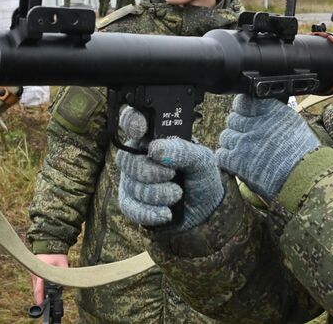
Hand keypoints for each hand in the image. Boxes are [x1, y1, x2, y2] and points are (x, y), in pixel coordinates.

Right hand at [32, 254, 67, 303]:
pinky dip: (41, 286)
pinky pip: (37, 283)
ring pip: (37, 287)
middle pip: (37, 290)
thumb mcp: (62, 263)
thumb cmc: (56, 254)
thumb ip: (64, 273)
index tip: (40, 306)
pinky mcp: (34, 273)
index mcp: (40, 273)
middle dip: (41, 298)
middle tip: (46, 304)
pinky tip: (47, 288)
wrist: (48, 244)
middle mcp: (34, 275)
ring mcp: (33, 274)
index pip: (38, 289)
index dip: (39, 298)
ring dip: (42, 292)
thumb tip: (66, 283)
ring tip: (48, 297)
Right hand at [116, 107, 223, 230]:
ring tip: (177, 194)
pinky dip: (148, 212)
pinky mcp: (131, 203)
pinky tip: (165, 213)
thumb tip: (155, 150)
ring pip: (130, 185)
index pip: (133, 120)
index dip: (131, 121)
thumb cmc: (201, 176)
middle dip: (149, 171)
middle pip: (126, 158)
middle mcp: (138, 155)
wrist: (206, 209)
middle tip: (172, 175)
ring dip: (156, 193)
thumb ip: (182, 150)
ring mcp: (131, 179)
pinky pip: (129, 207)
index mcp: (154, 137)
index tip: (140, 130)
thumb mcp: (201, 159)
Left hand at [217, 95, 319, 200]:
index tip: (245, 116)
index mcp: (271, 111)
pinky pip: (221, 155)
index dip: (242, 110)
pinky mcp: (237, 161)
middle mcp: (255, 123)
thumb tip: (260, 113)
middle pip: (232, 119)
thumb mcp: (293, 124)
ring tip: (244, 153)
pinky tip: (237, 164)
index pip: (243, 102)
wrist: (305, 176)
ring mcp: (244, 141)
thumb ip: (273, 115)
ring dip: (232, 144)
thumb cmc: (304, 154)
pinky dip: (227, 159)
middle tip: (247, 138)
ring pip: (225, 137)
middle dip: (238, 128)